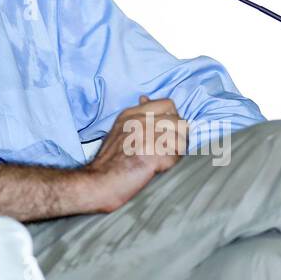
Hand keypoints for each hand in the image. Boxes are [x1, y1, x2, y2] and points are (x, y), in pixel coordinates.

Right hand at [83, 95, 186, 211]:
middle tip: (168, 149)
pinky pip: (177, 156)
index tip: (167, 131)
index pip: (168, 104)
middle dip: (179, 136)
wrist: (99, 181)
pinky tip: (159, 167)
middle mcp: (141, 122)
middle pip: (179, 121)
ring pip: (181, 138)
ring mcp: (148, 137)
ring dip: (177, 150)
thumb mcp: (119, 128)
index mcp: (132, 113)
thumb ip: (136, 114)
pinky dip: (171, 163)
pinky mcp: (154, 155)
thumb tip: (145, 98)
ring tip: (164, 158)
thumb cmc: (109, 160)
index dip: (173, 118)